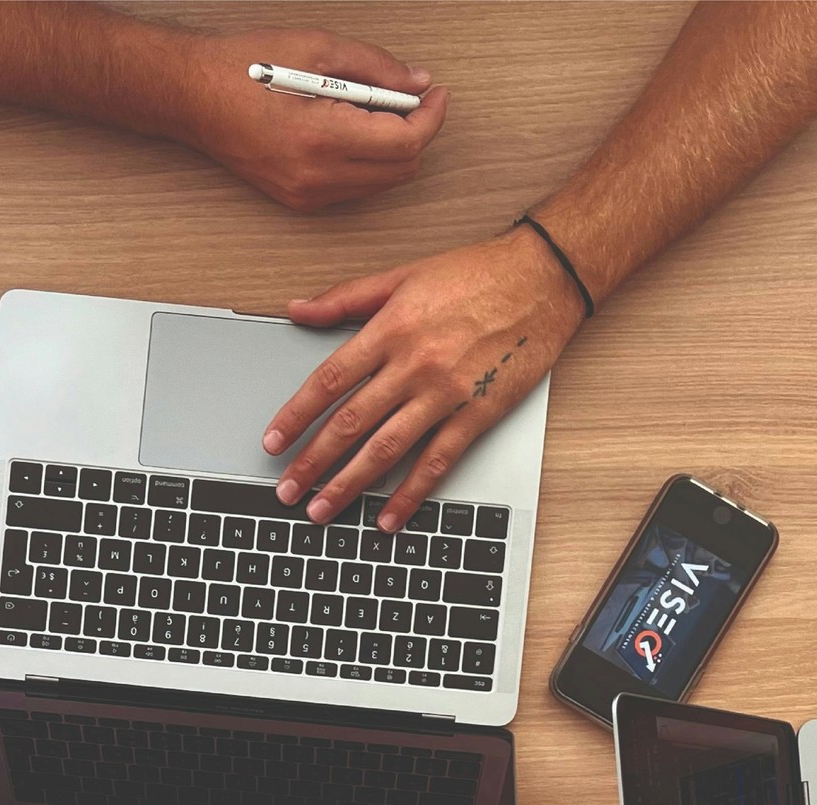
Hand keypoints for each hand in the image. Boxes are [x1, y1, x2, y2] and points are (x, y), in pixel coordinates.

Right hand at [175, 31, 445, 213]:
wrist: (193, 97)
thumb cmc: (243, 67)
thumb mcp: (317, 47)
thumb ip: (374, 66)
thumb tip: (416, 81)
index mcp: (321, 137)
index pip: (404, 142)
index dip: (430, 117)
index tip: (436, 95)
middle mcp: (316, 177)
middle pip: (400, 170)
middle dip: (417, 133)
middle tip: (413, 98)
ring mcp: (307, 195)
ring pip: (380, 183)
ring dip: (393, 149)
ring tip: (379, 110)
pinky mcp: (300, 201)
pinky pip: (354, 188)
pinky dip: (368, 161)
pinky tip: (355, 130)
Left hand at [263, 230, 582, 529]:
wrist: (542, 279)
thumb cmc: (477, 274)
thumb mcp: (403, 274)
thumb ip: (346, 297)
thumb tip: (298, 310)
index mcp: (390, 329)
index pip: (328, 381)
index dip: (296, 416)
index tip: (273, 442)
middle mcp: (413, 364)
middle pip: (350, 423)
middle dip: (313, 462)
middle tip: (288, 492)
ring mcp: (445, 393)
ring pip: (386, 449)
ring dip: (349, 485)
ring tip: (322, 511)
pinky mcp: (477, 415)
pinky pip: (436, 462)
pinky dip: (410, 495)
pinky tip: (388, 518)